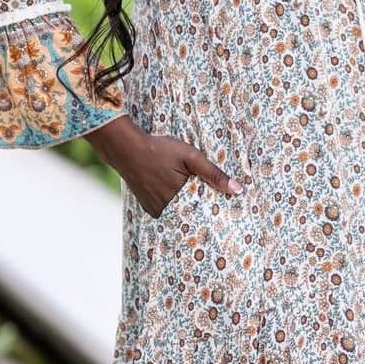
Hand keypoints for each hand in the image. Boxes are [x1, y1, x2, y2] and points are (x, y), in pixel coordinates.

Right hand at [84, 115, 247, 216]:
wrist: (126, 148)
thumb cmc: (159, 149)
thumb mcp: (190, 156)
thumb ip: (213, 173)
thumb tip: (238, 190)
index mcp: (178, 199)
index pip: (203, 212)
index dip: (213, 210)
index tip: (225, 212)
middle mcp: (165, 210)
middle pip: (190, 214)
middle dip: (200, 210)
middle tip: (212, 208)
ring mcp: (154, 210)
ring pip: (178, 213)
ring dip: (186, 207)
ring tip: (195, 201)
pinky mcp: (147, 207)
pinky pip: (166, 211)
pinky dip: (173, 206)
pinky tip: (177, 196)